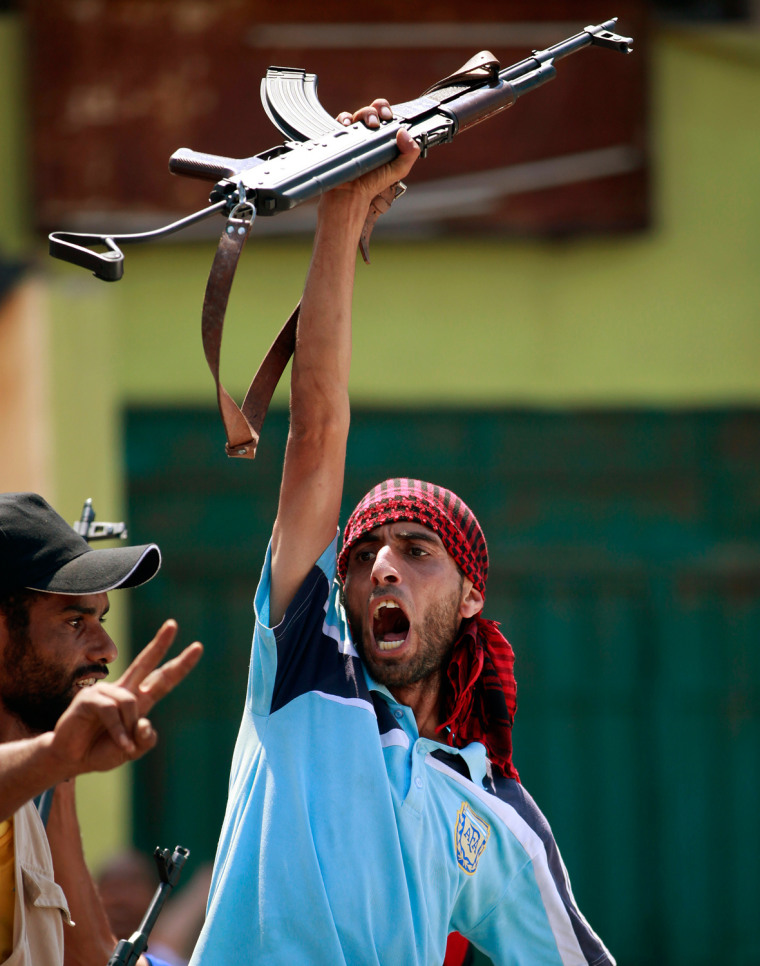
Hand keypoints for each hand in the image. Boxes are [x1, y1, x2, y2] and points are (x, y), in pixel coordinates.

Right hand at [48, 620, 201, 778]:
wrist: (72, 760)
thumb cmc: (103, 751)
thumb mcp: (133, 750)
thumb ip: (145, 739)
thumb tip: (144, 722)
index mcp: (139, 700)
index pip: (163, 679)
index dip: (180, 665)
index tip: (198, 647)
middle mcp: (124, 690)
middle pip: (146, 663)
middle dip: (160, 643)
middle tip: (173, 624)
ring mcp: (105, 691)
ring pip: (129, 702)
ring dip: (128, 728)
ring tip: (123, 745)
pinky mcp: (89, 698)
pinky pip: (111, 711)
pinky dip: (118, 732)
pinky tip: (121, 745)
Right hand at [330, 98, 420, 204]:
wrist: (351, 194)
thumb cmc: (374, 184)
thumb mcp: (399, 170)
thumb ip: (409, 153)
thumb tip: (404, 132)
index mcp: (383, 139)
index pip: (386, 116)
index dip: (386, 111)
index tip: (388, 116)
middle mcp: (369, 135)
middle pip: (371, 111)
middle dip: (374, 110)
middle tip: (376, 123)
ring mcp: (354, 136)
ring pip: (357, 114)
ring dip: (363, 114)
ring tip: (367, 125)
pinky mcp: (341, 139)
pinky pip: (341, 122)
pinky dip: (345, 119)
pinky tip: (349, 125)